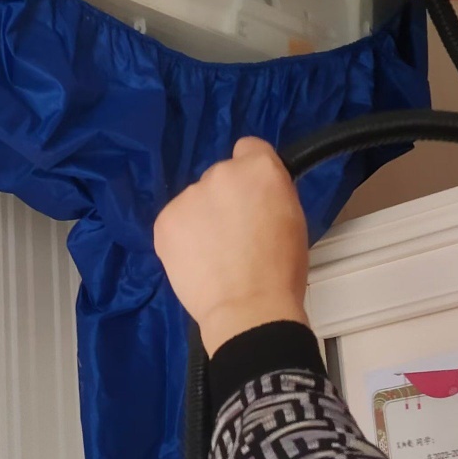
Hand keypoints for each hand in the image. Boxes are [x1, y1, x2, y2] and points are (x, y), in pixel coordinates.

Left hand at [153, 137, 308, 355]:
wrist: (249, 309)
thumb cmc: (281, 270)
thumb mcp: (292, 217)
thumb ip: (270, 192)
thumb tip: (255, 193)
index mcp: (260, 168)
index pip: (249, 148)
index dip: (252, 173)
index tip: (253, 196)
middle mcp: (221, 172)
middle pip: (220, 176)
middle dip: (225, 198)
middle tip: (236, 235)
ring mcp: (189, 195)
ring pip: (195, 200)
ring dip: (202, 218)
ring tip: (215, 255)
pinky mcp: (165, 220)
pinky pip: (175, 221)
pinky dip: (183, 237)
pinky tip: (197, 261)